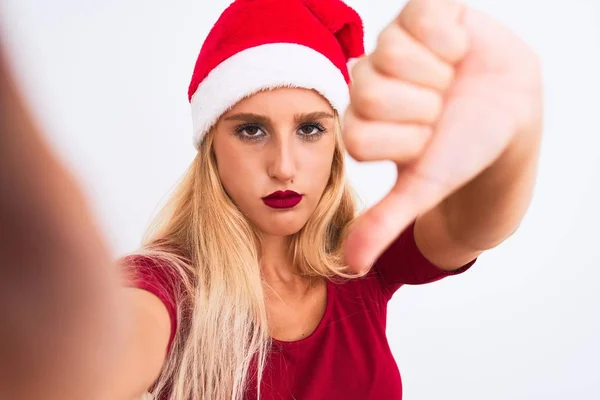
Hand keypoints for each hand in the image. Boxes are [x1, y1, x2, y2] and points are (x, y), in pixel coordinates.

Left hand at [341, 0, 541, 271]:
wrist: (508, 112)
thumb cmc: (461, 150)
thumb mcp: (423, 187)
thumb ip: (384, 221)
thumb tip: (354, 265)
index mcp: (360, 121)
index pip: (359, 134)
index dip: (405, 143)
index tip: (427, 142)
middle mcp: (368, 80)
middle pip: (369, 93)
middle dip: (421, 110)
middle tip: (440, 111)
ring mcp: (391, 44)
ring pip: (392, 54)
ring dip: (437, 77)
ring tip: (451, 82)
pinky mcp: (419, 13)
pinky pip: (421, 15)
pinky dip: (451, 38)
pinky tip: (458, 51)